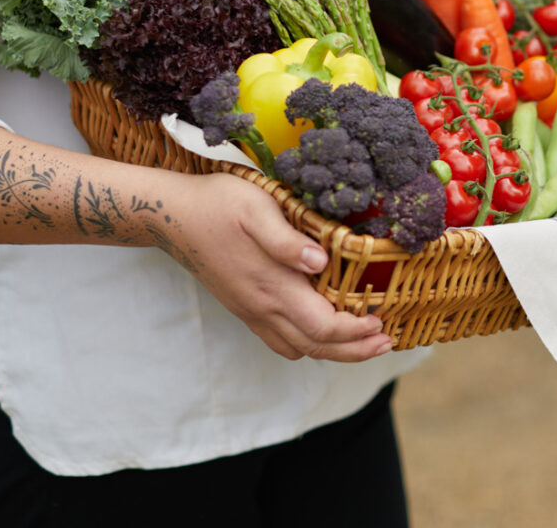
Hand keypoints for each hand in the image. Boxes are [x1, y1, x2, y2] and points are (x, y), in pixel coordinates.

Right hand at [157, 172, 393, 362]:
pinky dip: (309, 344)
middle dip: (355, 350)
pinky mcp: (243, 307)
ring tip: (363, 341)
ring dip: (334, 351)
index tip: (381, 321)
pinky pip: (280, 340)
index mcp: (271, 285)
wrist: (170, 216)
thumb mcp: (256, 209)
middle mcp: (262, 307)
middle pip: (315, 347)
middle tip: (386, 342)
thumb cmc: (217, 204)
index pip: (322, 326)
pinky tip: (322, 330)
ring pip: (298, 348)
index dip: (355, 331)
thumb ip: (287, 240)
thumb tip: (320, 263)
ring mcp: (251, 311)